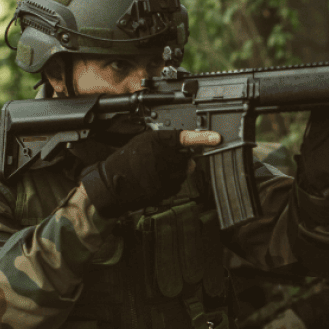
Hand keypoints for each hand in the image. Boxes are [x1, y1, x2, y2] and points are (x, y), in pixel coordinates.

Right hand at [80, 129, 220, 216]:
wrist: (112, 184)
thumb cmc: (126, 161)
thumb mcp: (142, 142)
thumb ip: (166, 144)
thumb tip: (188, 154)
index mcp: (155, 142)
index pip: (183, 137)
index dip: (202, 137)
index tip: (216, 138)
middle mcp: (161, 158)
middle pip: (186, 158)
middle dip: (181, 159)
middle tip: (167, 160)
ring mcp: (163, 176)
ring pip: (183, 173)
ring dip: (177, 171)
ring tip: (158, 170)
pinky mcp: (163, 191)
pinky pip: (176, 185)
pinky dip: (171, 183)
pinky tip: (157, 180)